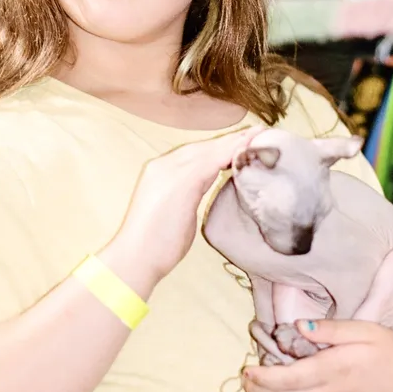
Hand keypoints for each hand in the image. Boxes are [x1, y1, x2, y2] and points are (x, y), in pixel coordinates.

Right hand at [112, 125, 263, 286]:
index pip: (194, 154)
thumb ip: (188, 197)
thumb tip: (201, 194)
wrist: (135, 259)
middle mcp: (163, 165)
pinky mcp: (182, 182)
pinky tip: (246, 149)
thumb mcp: (174, 213)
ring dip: (235, 142)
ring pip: (209, 150)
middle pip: (203, 148)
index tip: (241, 143)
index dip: (219, 148)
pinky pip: (212, 161)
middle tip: (256, 133)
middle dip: (229, 140)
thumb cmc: (155, 247)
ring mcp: (170, 171)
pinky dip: (230, 153)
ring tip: (257, 135)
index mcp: (160, 172)